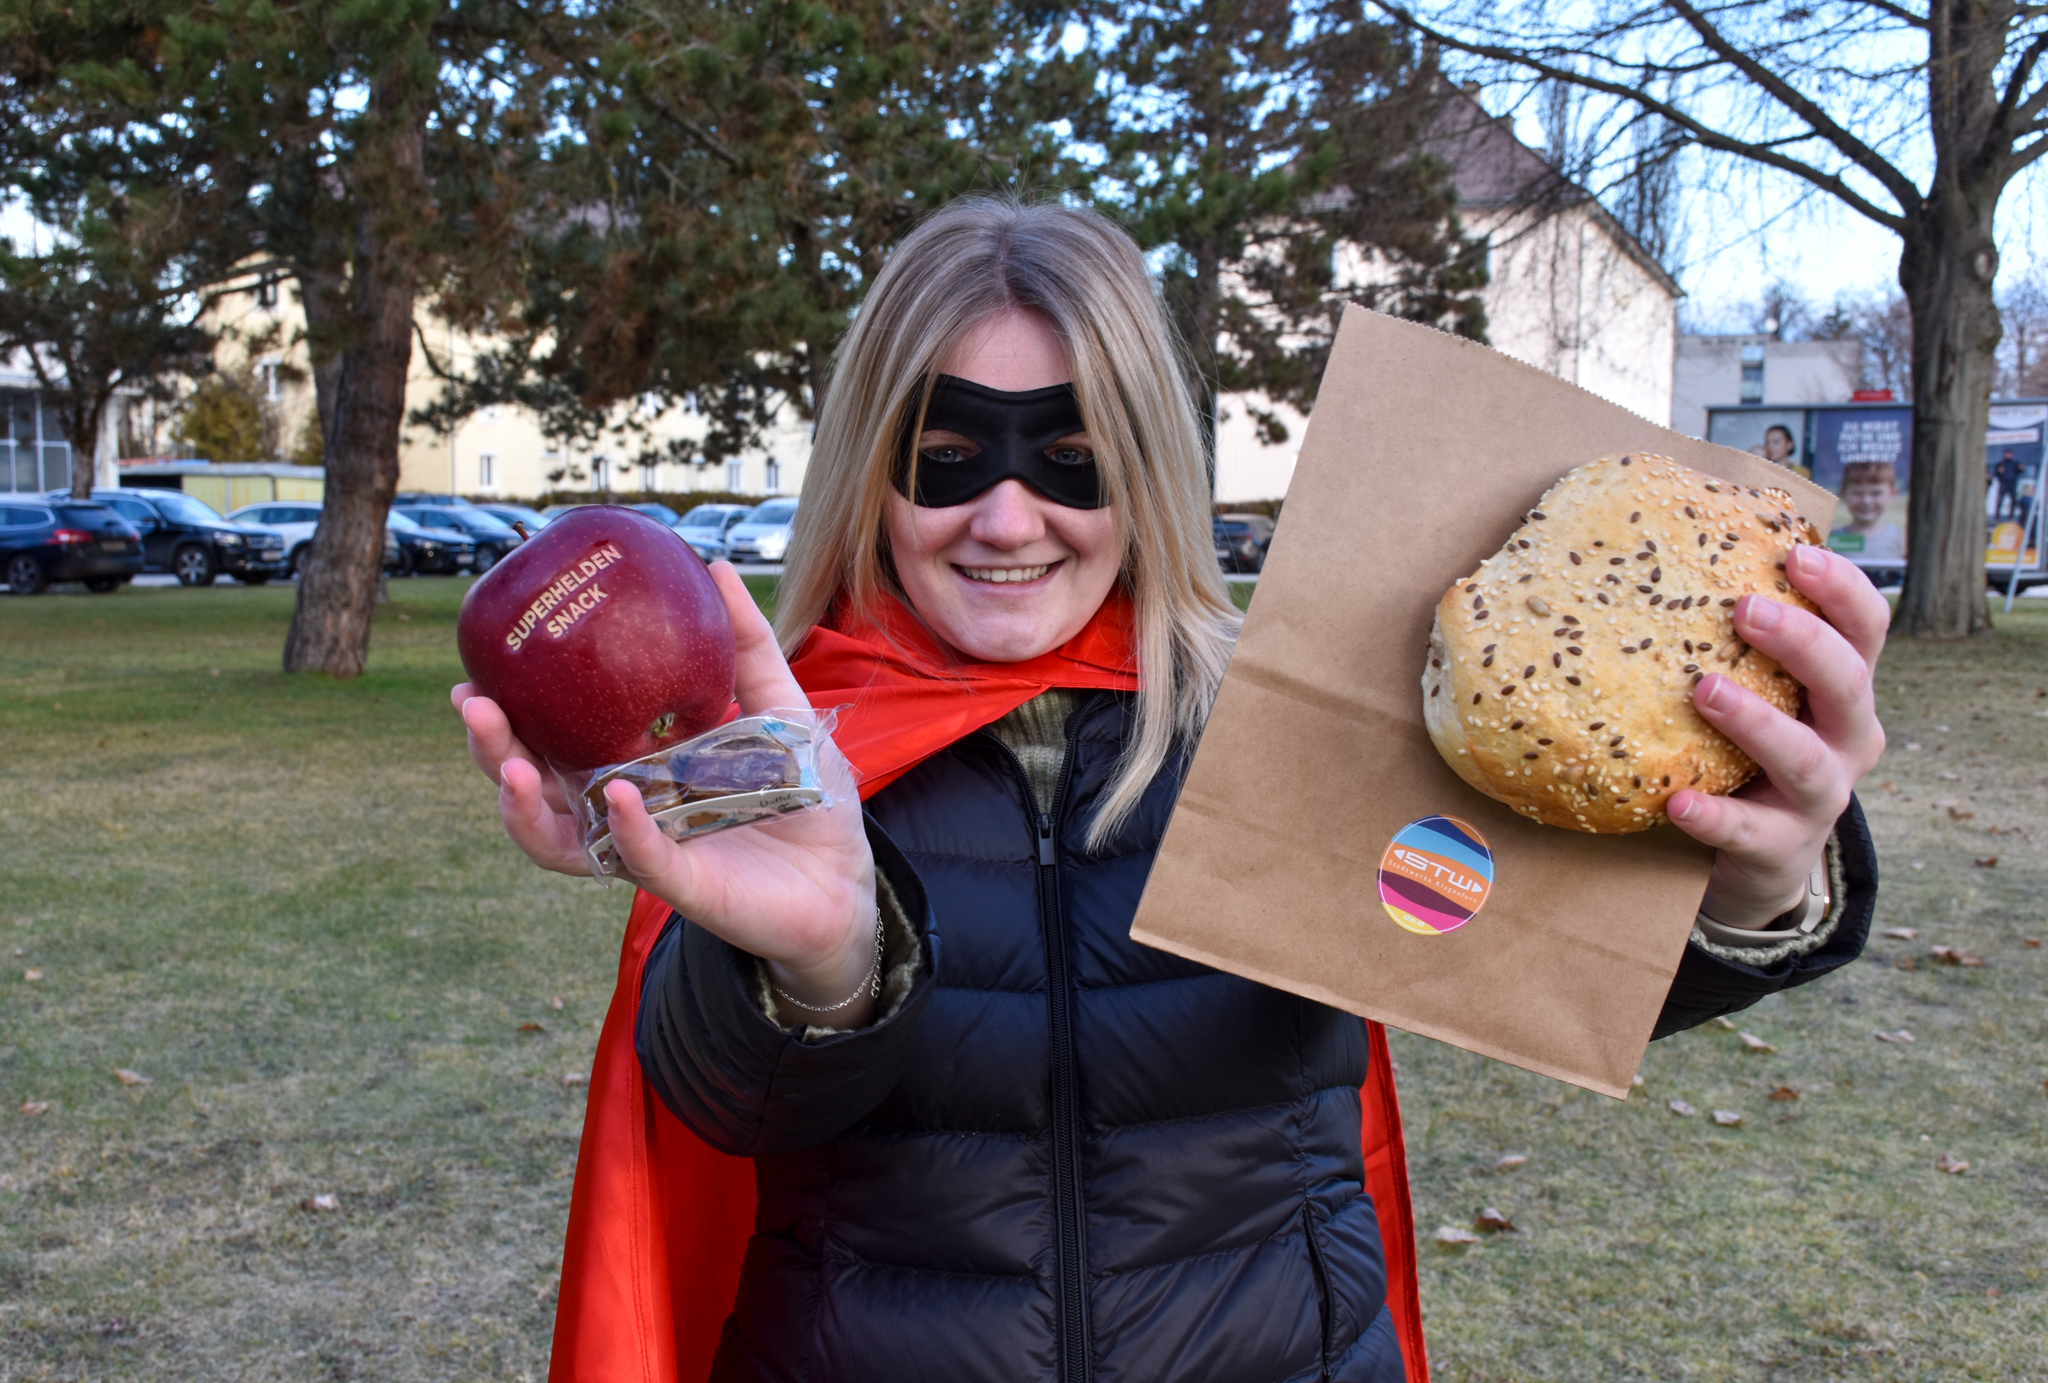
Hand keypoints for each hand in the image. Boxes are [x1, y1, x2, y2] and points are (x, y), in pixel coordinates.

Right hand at [452, 562, 880, 1021]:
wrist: (845, 873)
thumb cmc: (804, 792)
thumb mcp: (778, 705)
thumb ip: (746, 644)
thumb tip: (715, 565)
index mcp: (633, 759)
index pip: (552, 734)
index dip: (509, 705)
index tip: (479, 665)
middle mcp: (623, 805)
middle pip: (533, 782)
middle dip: (492, 747)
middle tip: (471, 701)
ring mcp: (644, 847)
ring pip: (560, 836)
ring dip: (524, 805)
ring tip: (512, 768)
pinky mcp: (680, 883)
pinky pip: (638, 859)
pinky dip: (625, 829)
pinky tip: (621, 796)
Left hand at [1667, 544, 1886, 928]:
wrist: (1759, 859)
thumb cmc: (1749, 751)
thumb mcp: (1763, 693)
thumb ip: (1735, 643)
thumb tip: (1659, 554)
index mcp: (1843, 690)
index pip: (1866, 629)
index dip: (1842, 589)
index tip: (1796, 554)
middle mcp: (1847, 739)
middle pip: (1848, 684)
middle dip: (1802, 642)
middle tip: (1745, 609)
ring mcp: (1820, 798)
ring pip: (1805, 759)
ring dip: (1757, 722)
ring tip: (1705, 691)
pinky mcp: (1781, 849)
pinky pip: (1749, 832)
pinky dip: (1715, 817)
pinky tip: (1678, 803)